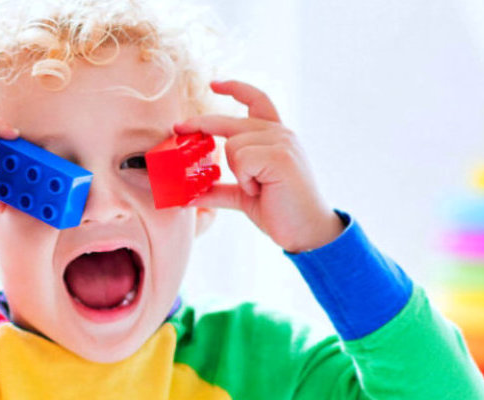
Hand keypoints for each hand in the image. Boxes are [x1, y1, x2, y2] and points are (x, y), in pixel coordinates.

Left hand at [176, 80, 343, 252]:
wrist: (306, 231)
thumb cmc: (279, 211)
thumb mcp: (243, 196)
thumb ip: (218, 189)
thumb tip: (186, 195)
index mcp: (274, 137)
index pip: (257, 100)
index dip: (235, 88)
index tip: (214, 83)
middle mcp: (280, 134)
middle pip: (229, 121)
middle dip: (199, 125)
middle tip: (177, 129)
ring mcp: (282, 142)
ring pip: (232, 144)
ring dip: (236, 172)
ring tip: (257, 187)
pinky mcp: (280, 155)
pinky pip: (241, 158)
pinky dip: (244, 179)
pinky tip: (261, 189)